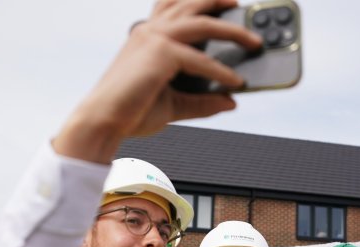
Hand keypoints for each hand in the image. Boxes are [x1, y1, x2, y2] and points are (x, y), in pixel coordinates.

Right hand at [54, 0, 261, 162]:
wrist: (104, 122)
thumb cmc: (132, 111)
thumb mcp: (176, 105)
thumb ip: (203, 101)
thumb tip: (231, 101)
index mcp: (149, 35)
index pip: (174, 6)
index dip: (199, 0)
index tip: (224, 1)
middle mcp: (151, 30)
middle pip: (191, 3)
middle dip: (219, 0)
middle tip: (242, 6)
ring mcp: (154, 38)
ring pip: (203, 23)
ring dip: (233, 31)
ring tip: (254, 42)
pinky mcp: (160, 53)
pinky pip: (200, 60)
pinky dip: (221, 71)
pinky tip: (237, 83)